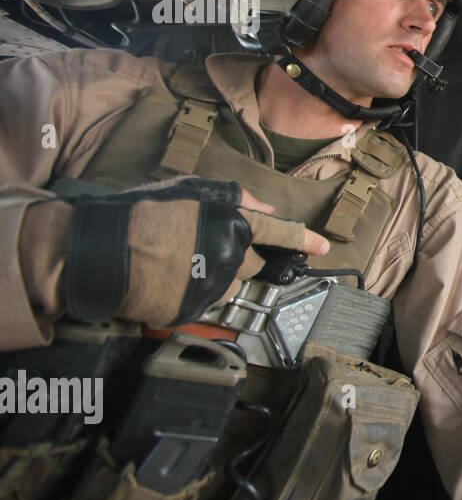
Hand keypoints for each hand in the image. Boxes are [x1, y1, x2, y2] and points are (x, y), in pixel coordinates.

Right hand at [62, 179, 329, 327]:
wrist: (100, 249)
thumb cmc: (142, 212)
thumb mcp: (192, 189)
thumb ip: (234, 197)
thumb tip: (264, 205)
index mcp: (235, 225)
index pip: (281, 233)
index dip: (304, 240)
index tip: (322, 247)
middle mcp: (232, 258)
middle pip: (253, 264)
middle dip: (239, 257)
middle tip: (204, 247)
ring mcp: (213, 287)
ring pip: (229, 286)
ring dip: (215, 276)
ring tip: (179, 262)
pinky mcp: (193, 310)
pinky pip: (202, 304)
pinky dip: (191, 293)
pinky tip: (167, 279)